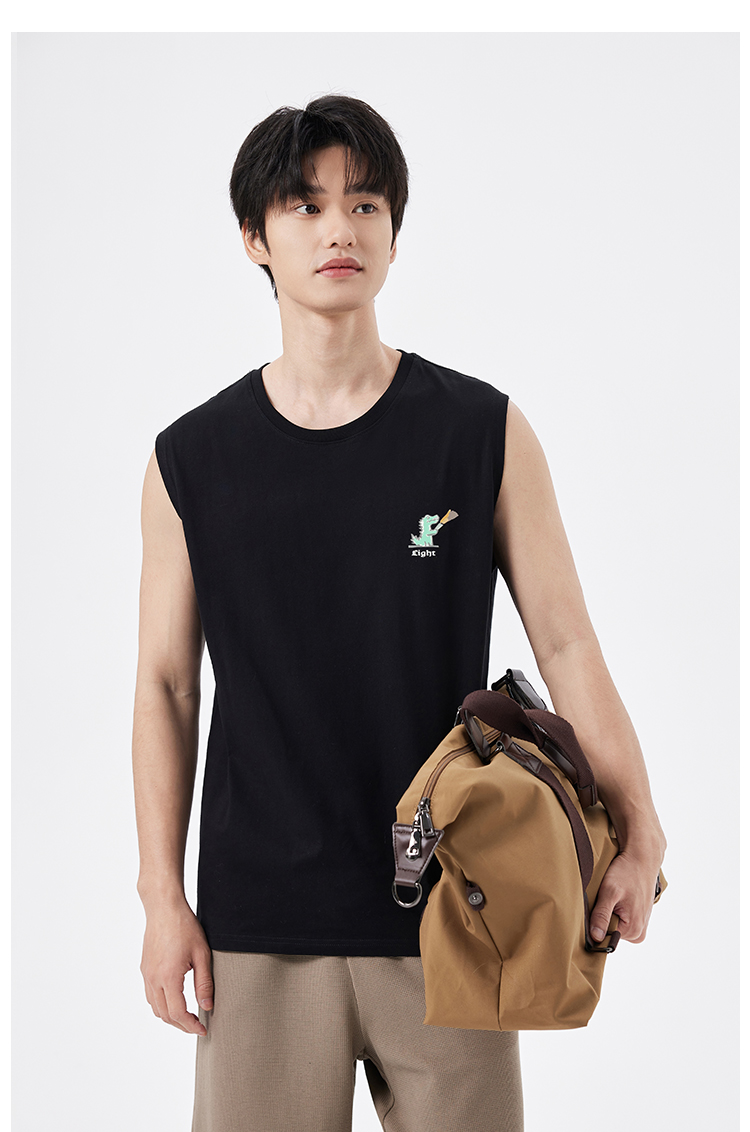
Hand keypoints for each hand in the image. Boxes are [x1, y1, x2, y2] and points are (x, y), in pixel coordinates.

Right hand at [140, 899, 213, 1034]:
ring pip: (155, 1008)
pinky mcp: (144, 969)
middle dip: (182, 1025)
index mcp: (169, 977)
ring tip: (188, 1016)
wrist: (163, 908)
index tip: (203, 1029)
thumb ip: (204, 982)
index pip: (177, 1013)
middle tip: (198, 1025)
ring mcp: (146, 974)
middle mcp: (153, 979)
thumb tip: (207, 1006)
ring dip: (170, 1017)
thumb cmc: (184, 926)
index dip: (191, 1025)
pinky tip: (174, 1000)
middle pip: (165, 1015)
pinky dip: (161, 1005)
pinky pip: (150, 996)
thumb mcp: (202, 954)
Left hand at [589, 848, 662, 944]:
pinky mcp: (638, 917)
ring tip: (614, 896)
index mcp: (633, 930)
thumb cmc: (626, 872)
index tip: (596, 907)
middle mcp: (639, 932)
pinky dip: (616, 908)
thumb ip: (601, 916)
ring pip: (614, 925)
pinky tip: (618, 896)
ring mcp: (640, 925)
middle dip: (603, 916)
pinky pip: (621, 918)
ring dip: (609, 911)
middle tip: (606, 898)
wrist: (642, 859)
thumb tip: (596, 937)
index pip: (604, 938)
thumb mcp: (609, 891)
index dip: (596, 923)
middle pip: (610, 932)